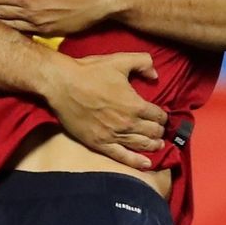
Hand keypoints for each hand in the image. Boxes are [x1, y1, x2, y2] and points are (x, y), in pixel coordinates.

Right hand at [41, 52, 166, 169]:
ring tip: (159, 146)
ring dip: (153, 146)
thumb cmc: (90, 71)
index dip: (163, 116)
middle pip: (153, 132)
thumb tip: (156, 74)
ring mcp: (113, 136)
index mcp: (135, 104)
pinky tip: (146, 164)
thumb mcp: (120, 60)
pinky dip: (136, 161)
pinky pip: (122, 157)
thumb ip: (144, 62)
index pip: (158, 115)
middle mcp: (127, 123)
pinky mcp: (99, 144)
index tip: (162, 116)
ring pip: (141, 145)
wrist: (62, 84)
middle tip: (161, 130)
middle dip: (159, 131)